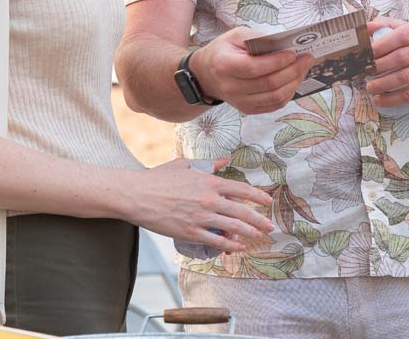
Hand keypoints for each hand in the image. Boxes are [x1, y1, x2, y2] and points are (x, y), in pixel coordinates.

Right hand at [131, 158, 275, 253]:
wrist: (137, 194)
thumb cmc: (159, 178)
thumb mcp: (185, 164)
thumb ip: (207, 164)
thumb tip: (224, 160)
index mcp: (208, 181)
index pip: (240, 189)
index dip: (257, 196)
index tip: (267, 202)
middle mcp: (208, 199)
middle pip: (241, 211)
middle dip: (259, 219)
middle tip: (270, 226)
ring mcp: (200, 217)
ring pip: (232, 227)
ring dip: (249, 233)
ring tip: (258, 236)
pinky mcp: (190, 232)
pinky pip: (215, 240)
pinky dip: (229, 245)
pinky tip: (237, 247)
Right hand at [191, 28, 315, 114]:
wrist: (206, 75)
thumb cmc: (223, 51)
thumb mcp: (236, 35)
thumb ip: (258, 38)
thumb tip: (284, 44)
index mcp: (224, 65)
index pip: (254, 68)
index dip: (276, 62)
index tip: (293, 53)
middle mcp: (231, 87)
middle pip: (268, 84)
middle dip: (292, 70)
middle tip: (307, 58)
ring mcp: (239, 102)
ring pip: (275, 97)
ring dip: (294, 82)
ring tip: (304, 68)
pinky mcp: (248, 109)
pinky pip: (274, 105)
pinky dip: (289, 93)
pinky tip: (294, 80)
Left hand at [366, 17, 408, 105]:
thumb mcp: (408, 30)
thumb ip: (385, 25)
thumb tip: (365, 27)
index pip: (400, 36)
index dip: (380, 45)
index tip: (365, 53)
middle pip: (400, 57)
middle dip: (378, 66)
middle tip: (363, 72)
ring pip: (404, 77)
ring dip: (382, 84)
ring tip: (369, 87)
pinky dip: (391, 99)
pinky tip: (379, 99)